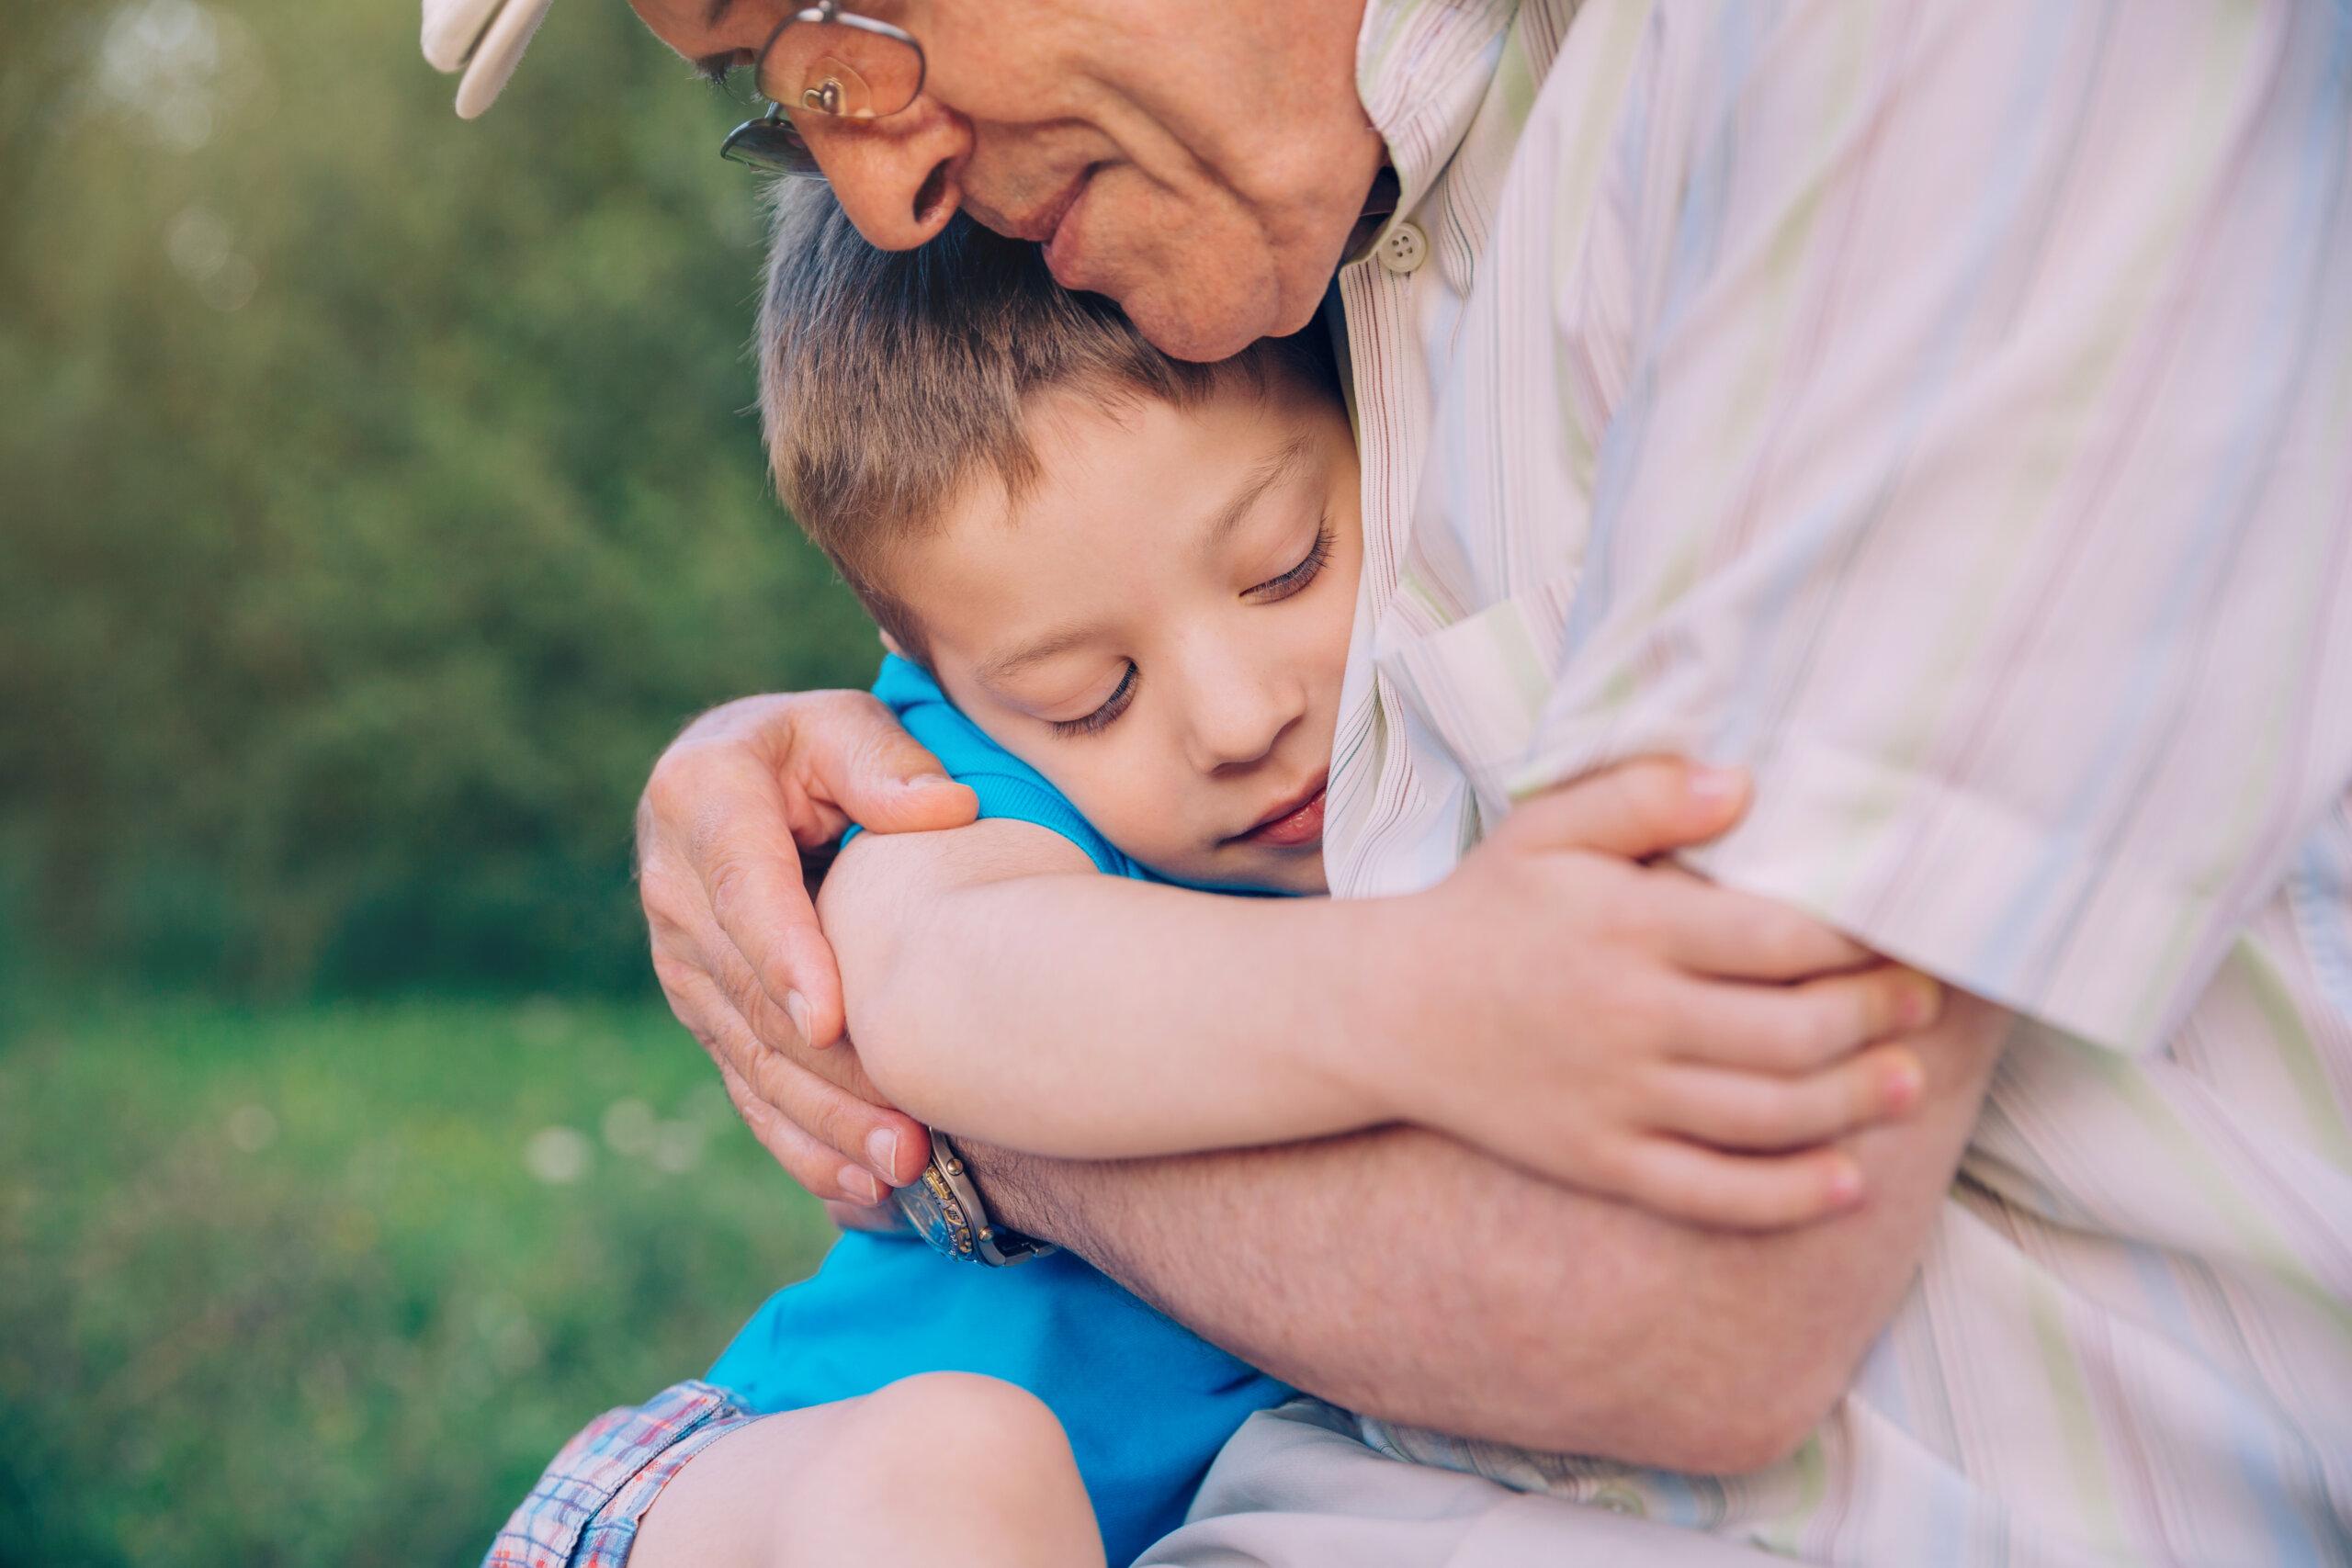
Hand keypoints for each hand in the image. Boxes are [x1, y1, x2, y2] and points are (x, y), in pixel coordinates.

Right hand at [638, 689, 976, 1201]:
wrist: (735, 782)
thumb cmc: (809, 748)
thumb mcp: (839, 724)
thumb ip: (884, 761)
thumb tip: (944, 811)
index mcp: (700, 802)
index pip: (745, 889)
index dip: (785, 956)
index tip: (830, 1018)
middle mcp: (675, 892)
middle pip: (752, 996)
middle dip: (829, 1071)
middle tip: (910, 1125)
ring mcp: (683, 964)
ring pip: (752, 1057)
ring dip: (826, 1121)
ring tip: (905, 1166)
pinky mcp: (706, 1014)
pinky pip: (747, 1088)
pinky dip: (803, 1143)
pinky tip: (863, 1186)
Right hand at [1370, 759, 1939, 1229]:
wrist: (1385, 1011)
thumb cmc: (1484, 910)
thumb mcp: (1546, 829)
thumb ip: (1642, 795)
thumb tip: (1744, 782)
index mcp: (1627, 927)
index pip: (1777, 936)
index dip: (1858, 941)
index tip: (1905, 934)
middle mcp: (1629, 1017)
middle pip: (1790, 1031)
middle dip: (1875, 1020)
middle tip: (1922, 1006)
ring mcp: (1615, 1099)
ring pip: (1765, 1116)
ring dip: (1853, 1104)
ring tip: (1906, 1085)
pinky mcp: (1600, 1161)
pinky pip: (1710, 1193)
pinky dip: (1786, 1197)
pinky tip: (1846, 1186)